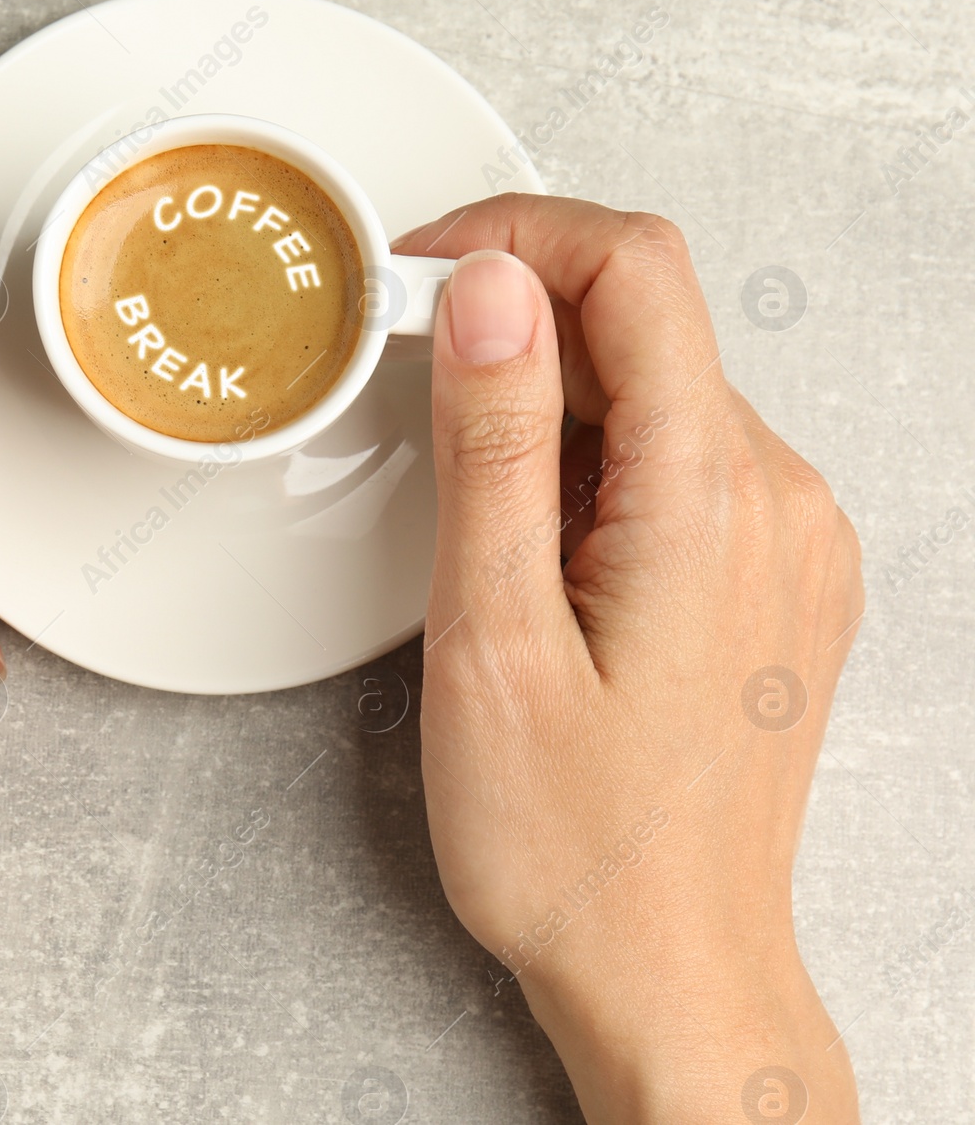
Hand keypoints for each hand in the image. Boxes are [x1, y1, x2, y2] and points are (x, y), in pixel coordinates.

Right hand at [399, 197, 862, 1122]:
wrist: (669, 968)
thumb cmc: (574, 841)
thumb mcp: (492, 636)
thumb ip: (493, 444)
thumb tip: (488, 289)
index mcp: (710, 497)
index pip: (636, 267)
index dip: (518, 234)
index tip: (424, 272)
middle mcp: (778, 499)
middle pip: (649, 321)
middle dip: (519, 323)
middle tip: (413, 386)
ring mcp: (790, 537)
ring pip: (662, 387)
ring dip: (553, 398)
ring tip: (474, 507)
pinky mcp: (775, 573)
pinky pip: (685, 457)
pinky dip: (598, 456)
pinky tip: (541, 543)